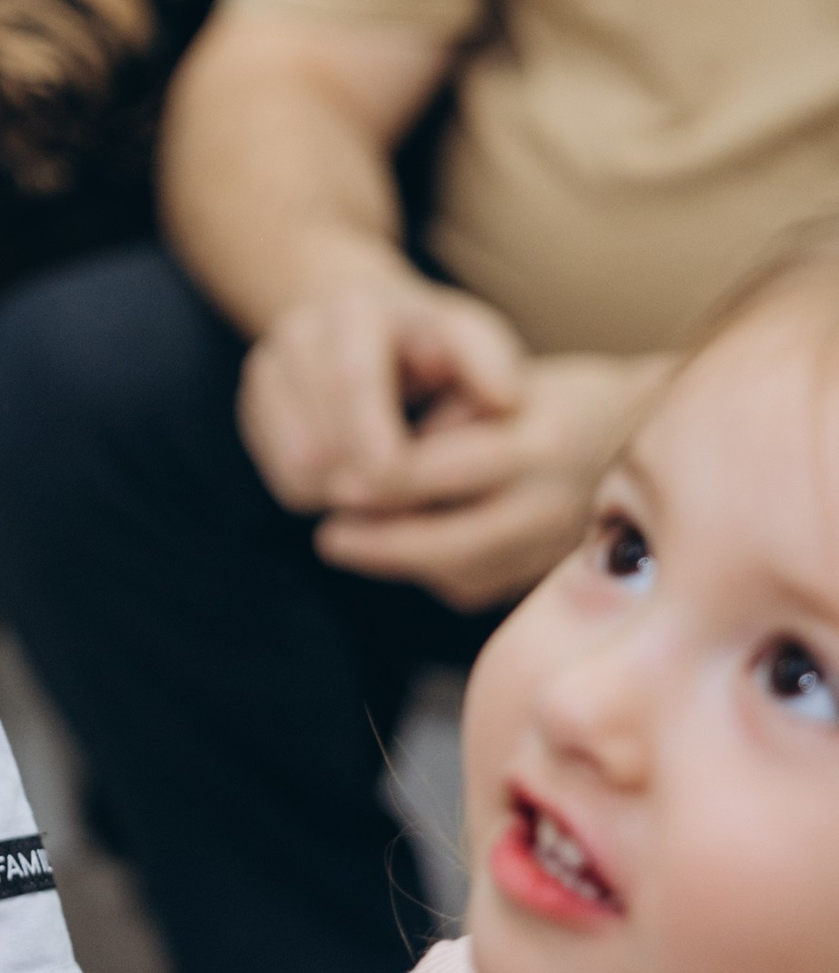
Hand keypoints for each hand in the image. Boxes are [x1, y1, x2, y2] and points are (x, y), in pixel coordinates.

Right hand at [238, 255, 526, 520]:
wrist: (366, 319)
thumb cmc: (433, 339)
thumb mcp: (470, 336)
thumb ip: (491, 363)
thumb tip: (505, 400)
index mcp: (355, 310)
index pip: (350, 377)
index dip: (370, 433)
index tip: (397, 477)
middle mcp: (298, 331)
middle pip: (316, 429)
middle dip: (358, 480)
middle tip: (402, 508)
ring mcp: (267, 366)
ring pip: (294, 458)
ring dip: (341, 492)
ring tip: (389, 494)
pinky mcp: (254, 403)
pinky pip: (276, 471)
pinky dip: (318, 492)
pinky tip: (356, 483)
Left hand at [308, 352, 663, 609]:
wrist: (642, 430)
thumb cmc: (555, 397)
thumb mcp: (500, 385)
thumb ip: (446, 423)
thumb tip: (375, 467)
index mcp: (536, 442)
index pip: (435, 473)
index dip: (376, 483)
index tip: (335, 485)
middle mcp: (552, 503)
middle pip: (449, 545)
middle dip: (381, 545)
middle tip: (329, 537)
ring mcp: (559, 547)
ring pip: (465, 576)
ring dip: (404, 564)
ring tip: (352, 545)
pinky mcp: (558, 576)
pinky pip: (487, 587)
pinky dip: (440, 573)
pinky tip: (407, 553)